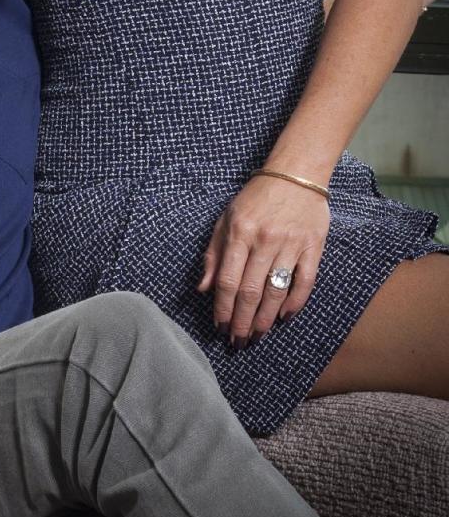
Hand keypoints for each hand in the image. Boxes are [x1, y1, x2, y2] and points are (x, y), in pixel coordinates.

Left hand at [198, 174, 329, 345]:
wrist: (295, 175)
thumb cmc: (255, 199)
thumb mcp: (226, 219)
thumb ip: (214, 254)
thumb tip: (203, 288)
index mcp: (239, 233)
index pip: (228, 280)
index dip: (223, 308)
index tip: (220, 326)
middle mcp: (264, 240)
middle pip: (251, 291)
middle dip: (242, 321)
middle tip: (238, 341)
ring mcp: (291, 244)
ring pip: (276, 291)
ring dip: (265, 318)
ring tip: (256, 335)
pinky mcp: (314, 246)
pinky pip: (305, 281)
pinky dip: (295, 302)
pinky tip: (284, 317)